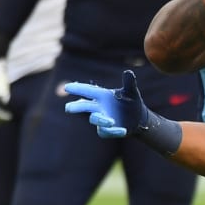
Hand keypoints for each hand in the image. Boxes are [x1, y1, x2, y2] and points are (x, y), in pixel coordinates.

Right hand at [65, 70, 183, 154]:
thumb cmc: (131, 101)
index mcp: (102, 95)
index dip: (78, 89)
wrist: (138, 117)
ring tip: (111, 121)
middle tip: (68, 108)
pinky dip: (114, 131)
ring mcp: (102, 119)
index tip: (67, 87)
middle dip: (76, 107)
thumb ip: (129, 83)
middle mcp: (99, 107)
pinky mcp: (107, 130)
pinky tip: (123, 131)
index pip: (88, 90)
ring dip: (101, 120)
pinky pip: (106, 132)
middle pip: (84, 106)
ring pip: (94, 119)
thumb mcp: (132, 91)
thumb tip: (129, 72)